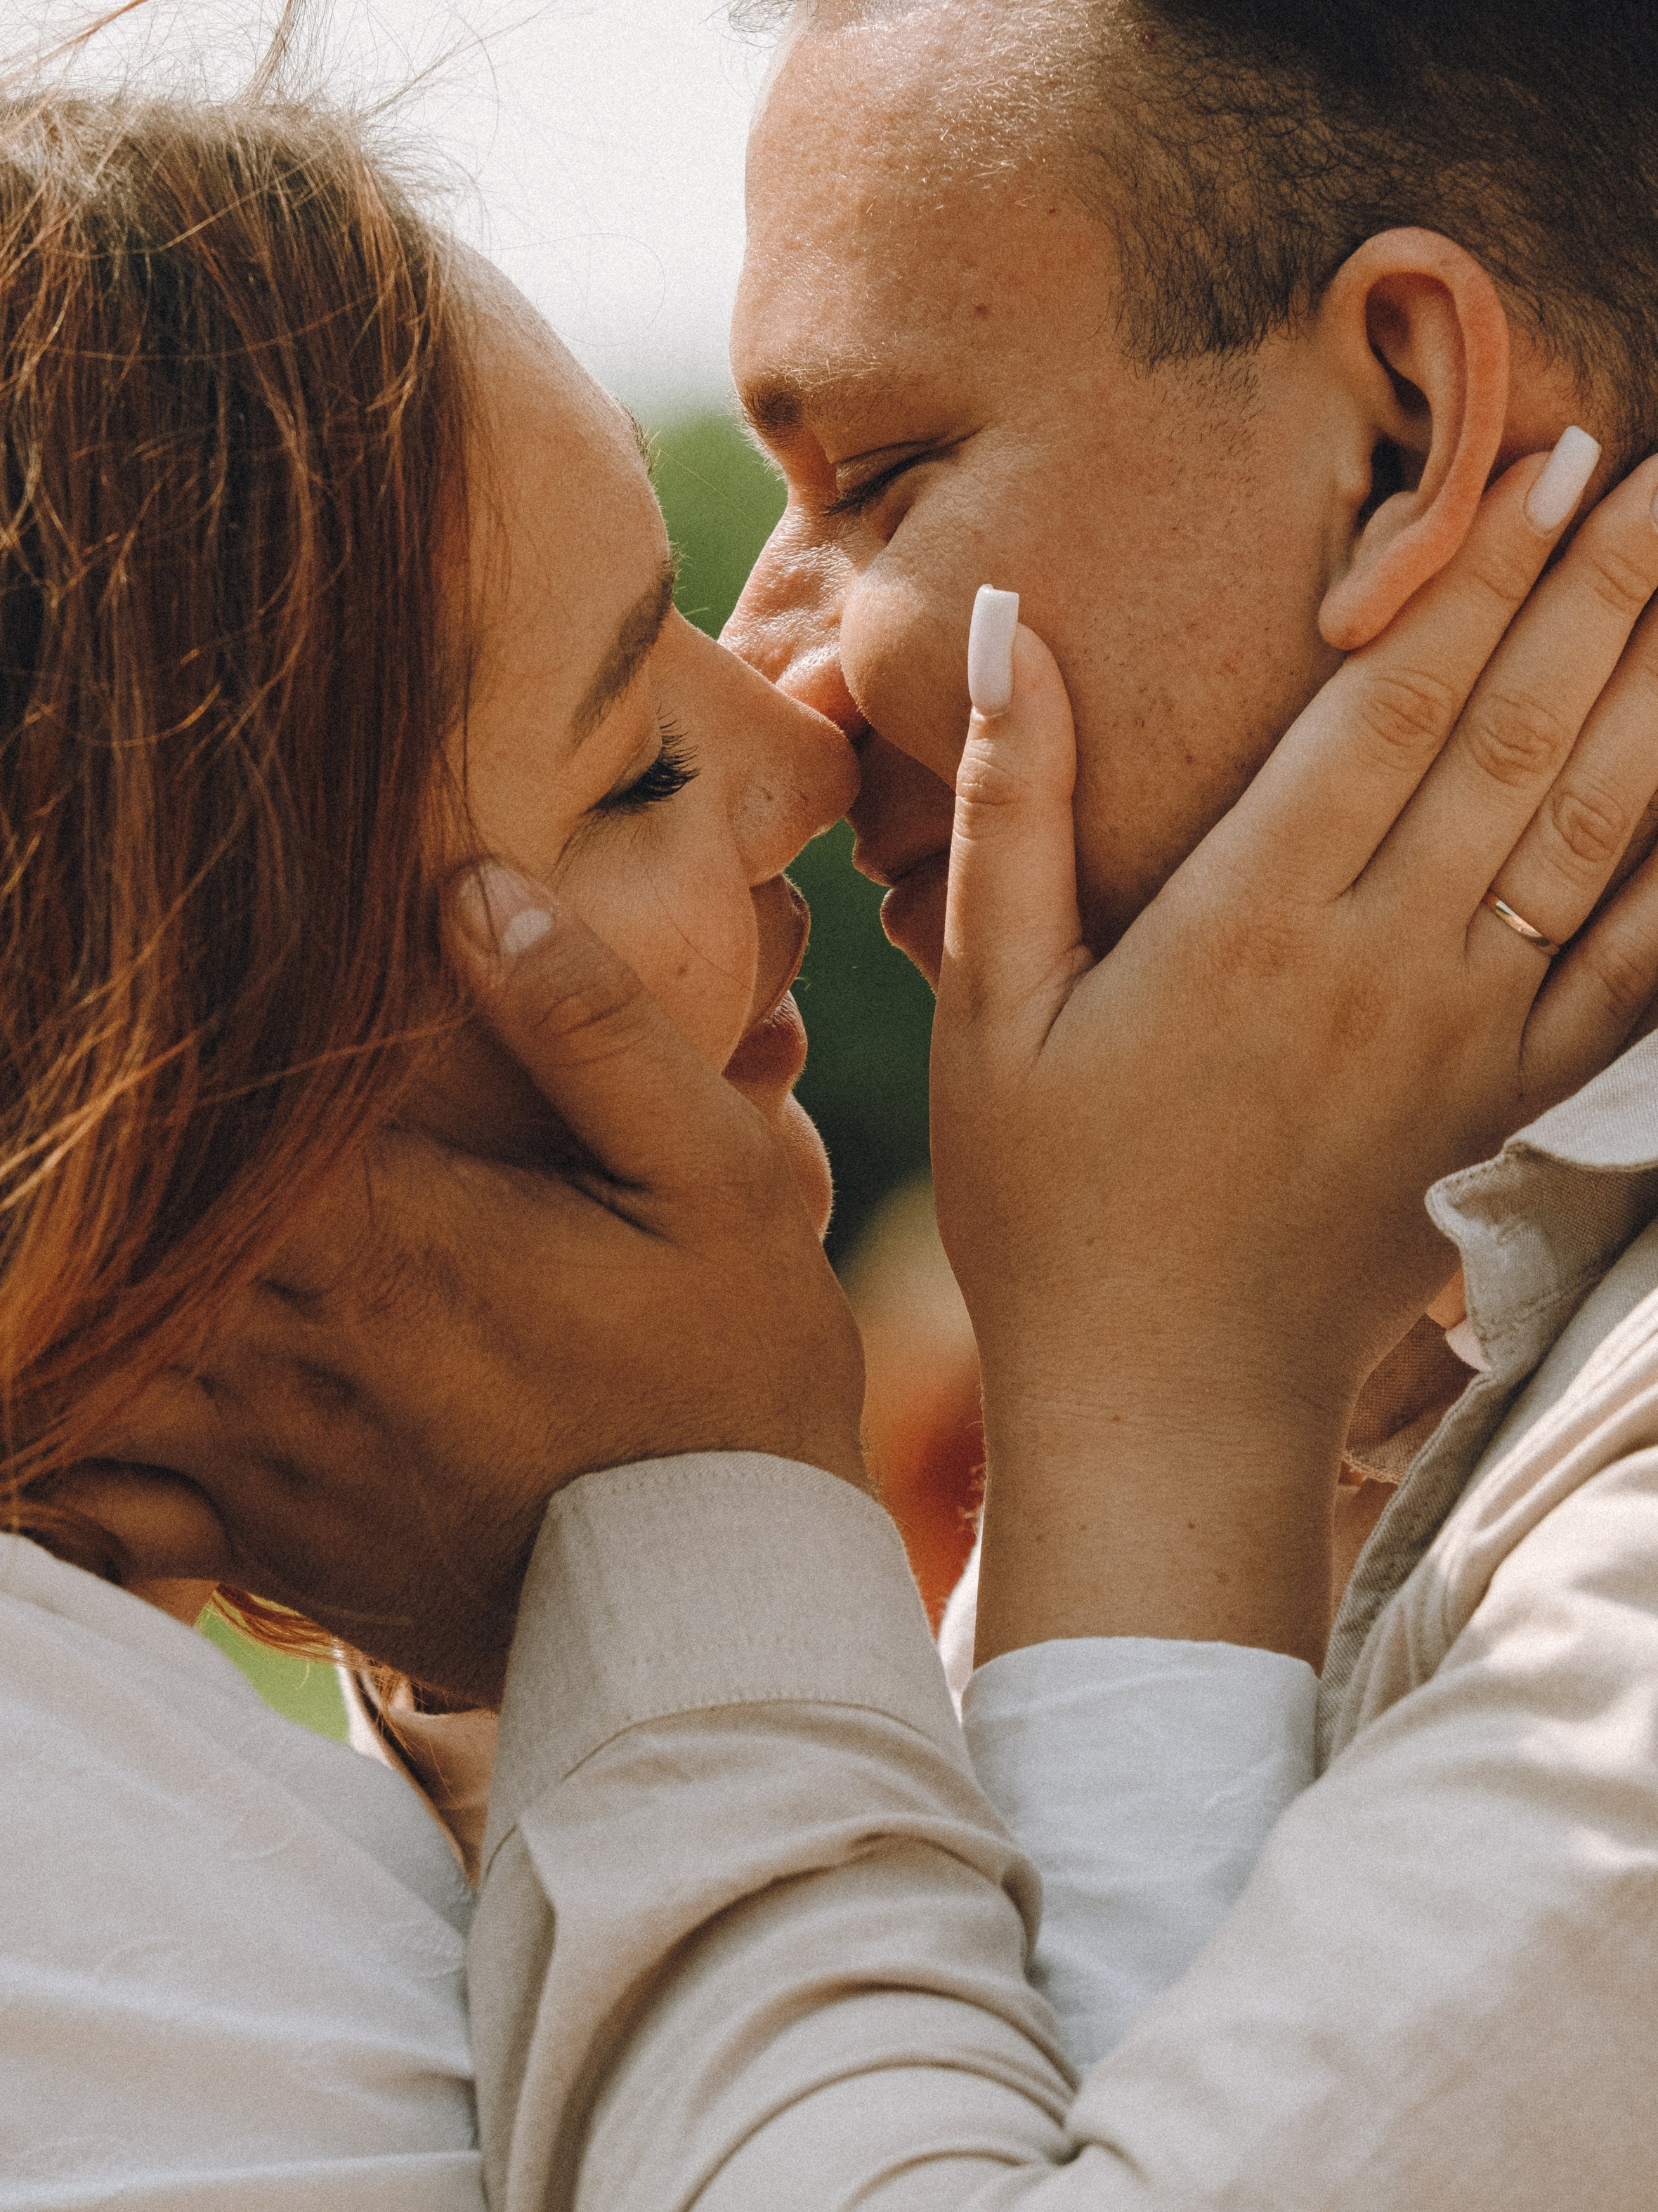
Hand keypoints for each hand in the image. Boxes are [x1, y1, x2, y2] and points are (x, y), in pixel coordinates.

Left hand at [68, 875, 864, 1703]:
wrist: (717, 1628)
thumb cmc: (728, 1380)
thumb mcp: (712, 1180)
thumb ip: (592, 1030)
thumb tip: (474, 889)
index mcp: (389, 1234)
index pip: (205, 1111)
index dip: (162, 1048)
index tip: (137, 977)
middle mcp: (293, 1344)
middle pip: (119, 1218)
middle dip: (92, 1150)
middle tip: (65, 1067)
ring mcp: (261, 1454)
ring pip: (88, 1343)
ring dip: (71, 1277)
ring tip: (54, 1190)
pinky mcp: (256, 1536)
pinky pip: (93, 1492)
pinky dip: (52, 1431)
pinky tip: (58, 1369)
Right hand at [932, 432, 1657, 1666]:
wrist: (1165, 1403)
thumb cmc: (1053, 1201)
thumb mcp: (990, 1003)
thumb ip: (1011, 808)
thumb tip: (1007, 628)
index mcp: (1248, 919)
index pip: (1394, 699)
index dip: (1478, 566)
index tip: (1554, 451)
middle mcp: (1380, 961)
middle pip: (1520, 732)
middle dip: (1609, 581)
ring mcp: (1464, 1039)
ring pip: (1595, 828)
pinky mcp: (1508, 1108)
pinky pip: (1629, 972)